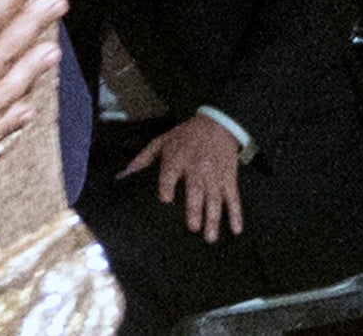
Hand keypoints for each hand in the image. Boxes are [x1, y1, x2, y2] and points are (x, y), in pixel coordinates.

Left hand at [121, 112, 242, 242]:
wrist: (216, 124)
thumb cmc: (185, 136)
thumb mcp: (162, 141)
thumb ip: (144, 157)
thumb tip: (125, 173)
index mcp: (177, 159)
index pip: (170, 175)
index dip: (167, 187)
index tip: (165, 201)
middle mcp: (196, 169)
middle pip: (195, 190)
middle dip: (195, 209)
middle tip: (193, 228)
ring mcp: (214, 175)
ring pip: (215, 199)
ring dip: (214, 218)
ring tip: (210, 237)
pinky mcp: (229, 179)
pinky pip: (233, 198)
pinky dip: (236, 214)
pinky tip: (236, 229)